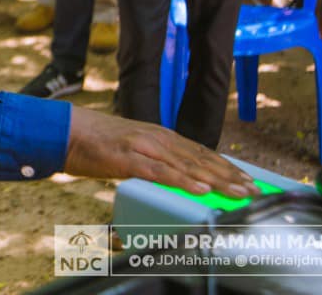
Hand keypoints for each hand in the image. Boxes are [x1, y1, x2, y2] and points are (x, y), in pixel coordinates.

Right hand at [63, 107, 257, 198]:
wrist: (66, 130)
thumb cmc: (96, 143)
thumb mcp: (133, 148)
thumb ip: (155, 159)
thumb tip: (177, 174)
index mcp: (160, 135)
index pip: (201, 152)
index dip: (226, 166)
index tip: (248, 179)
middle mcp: (157, 138)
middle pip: (200, 158)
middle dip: (230, 175)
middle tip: (254, 189)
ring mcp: (143, 146)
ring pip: (187, 165)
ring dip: (215, 180)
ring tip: (238, 191)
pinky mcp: (128, 158)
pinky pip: (160, 172)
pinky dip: (183, 180)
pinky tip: (200, 189)